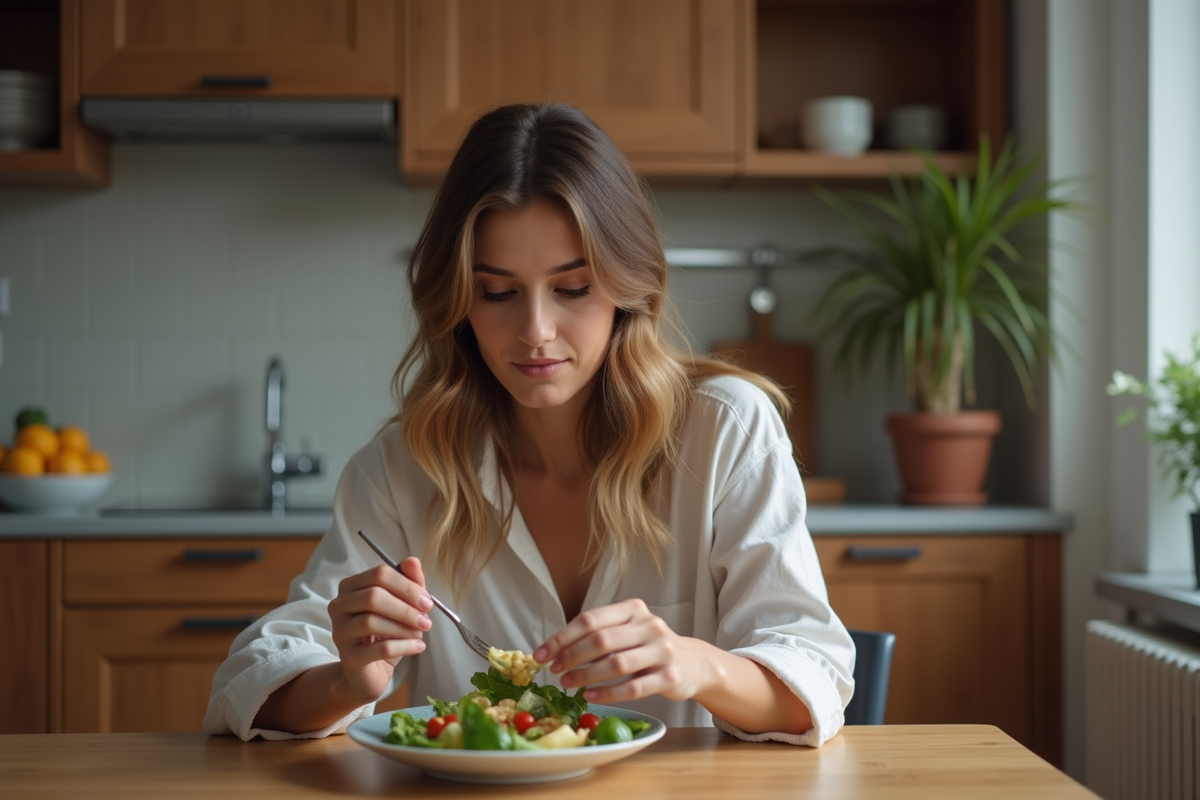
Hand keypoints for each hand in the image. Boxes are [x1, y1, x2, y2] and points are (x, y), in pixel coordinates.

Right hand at [327, 558, 431, 703]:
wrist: (371, 670)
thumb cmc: (386, 633)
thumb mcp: (402, 605)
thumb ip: (409, 582)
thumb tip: (412, 561)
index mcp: (351, 586)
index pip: (379, 574)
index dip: (407, 586)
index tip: (427, 602)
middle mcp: (339, 605)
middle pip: (373, 596)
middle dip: (405, 608)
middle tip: (426, 620)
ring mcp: (340, 631)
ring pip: (372, 622)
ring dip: (404, 627)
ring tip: (421, 634)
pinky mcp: (348, 657)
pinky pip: (378, 648)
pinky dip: (404, 646)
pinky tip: (418, 647)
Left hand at [533, 599, 707, 703]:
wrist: (694, 663)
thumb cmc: (650, 647)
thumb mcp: (629, 631)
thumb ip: (599, 634)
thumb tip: (554, 649)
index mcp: (633, 609)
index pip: (590, 619)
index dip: (562, 637)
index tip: (542, 654)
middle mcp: (649, 626)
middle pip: (601, 640)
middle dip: (570, 656)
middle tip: (553, 670)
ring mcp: (662, 651)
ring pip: (616, 664)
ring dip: (585, 675)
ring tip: (567, 683)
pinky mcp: (670, 677)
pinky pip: (633, 687)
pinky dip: (608, 693)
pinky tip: (591, 695)